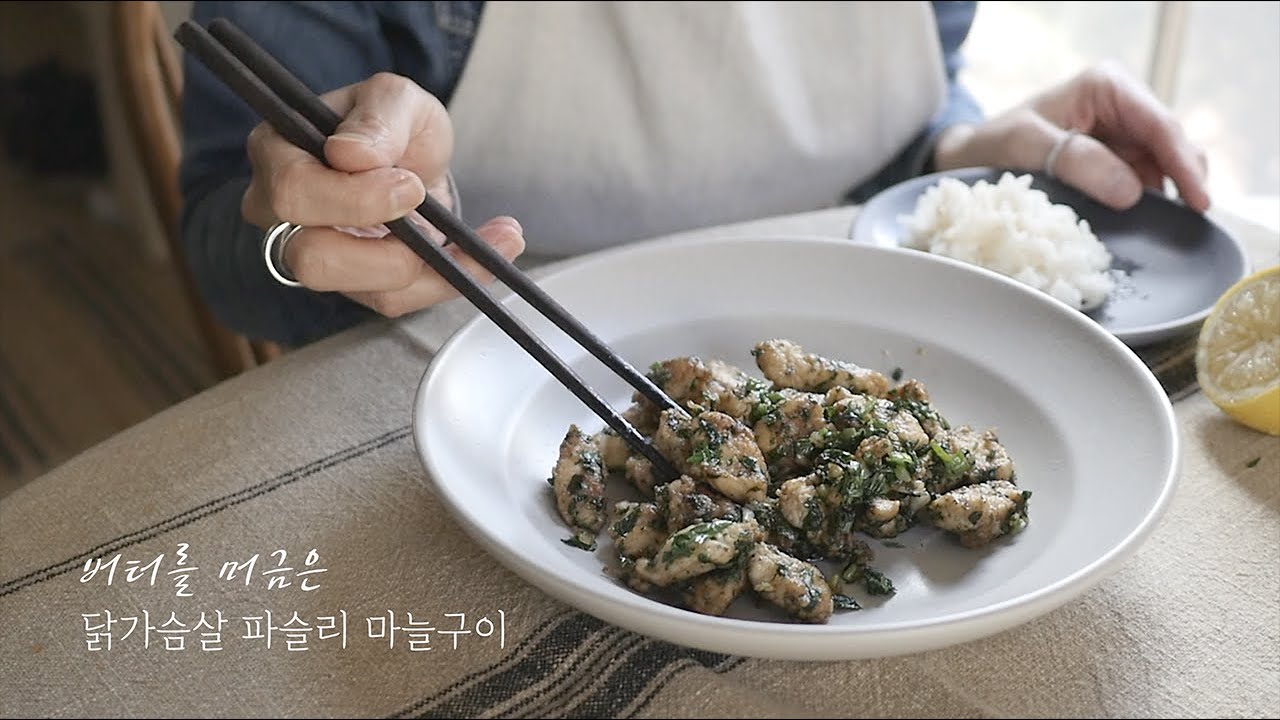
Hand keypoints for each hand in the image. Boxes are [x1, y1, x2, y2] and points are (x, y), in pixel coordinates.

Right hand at [241, 72, 524, 316]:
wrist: (416, 162)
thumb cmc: (392, 126)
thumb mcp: (396, 99)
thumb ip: (378, 118)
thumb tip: (350, 155)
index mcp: (278, 156)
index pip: (292, 194)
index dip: (353, 199)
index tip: (409, 185)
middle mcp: (284, 218)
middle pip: (310, 260)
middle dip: (382, 250)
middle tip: (430, 220)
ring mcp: (320, 258)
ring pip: (361, 291)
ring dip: (430, 269)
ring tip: (491, 237)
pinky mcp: (359, 286)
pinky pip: (401, 300)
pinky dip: (455, 278)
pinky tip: (497, 249)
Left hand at [932, 62, 1209, 211]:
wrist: (968, 161)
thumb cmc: (991, 144)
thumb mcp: (1025, 146)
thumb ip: (1076, 161)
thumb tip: (1130, 191)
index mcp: (1106, 87)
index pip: (1159, 125)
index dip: (1184, 163)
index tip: (1198, 200)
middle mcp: (1122, 108)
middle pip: (1170, 146)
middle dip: (1184, 181)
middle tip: (1192, 222)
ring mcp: (1121, 137)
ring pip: (1162, 169)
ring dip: (1165, 198)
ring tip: (1170, 230)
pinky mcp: (1114, 164)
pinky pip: (1142, 185)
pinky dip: (1147, 206)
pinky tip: (1148, 228)